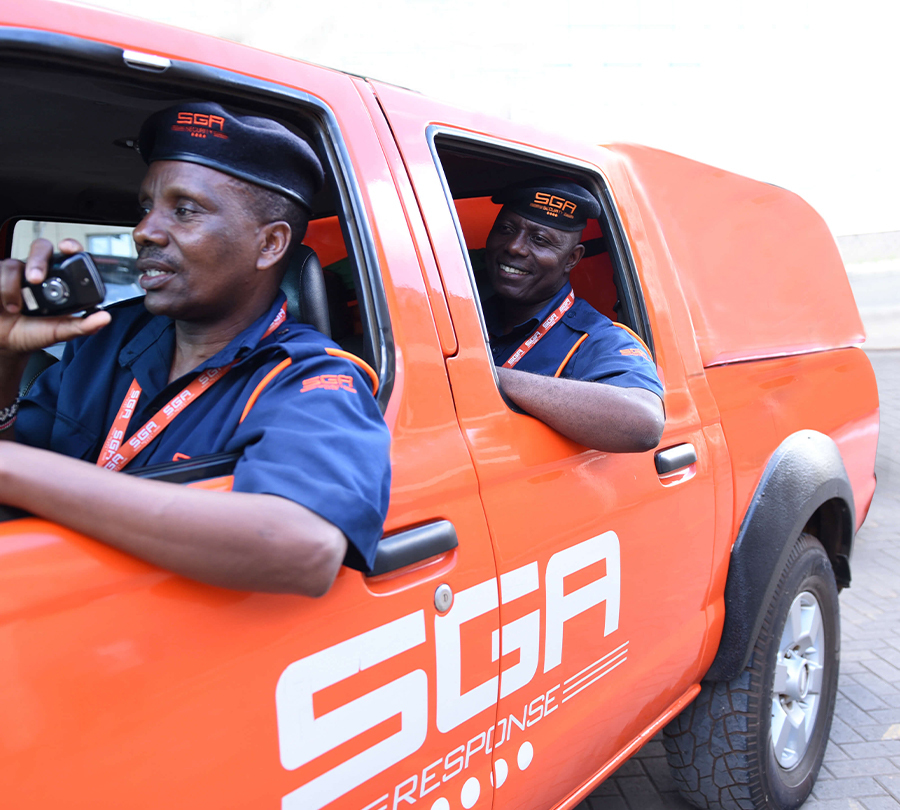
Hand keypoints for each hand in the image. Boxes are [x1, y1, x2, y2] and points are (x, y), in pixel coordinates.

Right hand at [0, 238, 109, 355]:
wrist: (6, 343)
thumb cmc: (34, 333)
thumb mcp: (60, 331)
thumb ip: (83, 325)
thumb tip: (105, 318)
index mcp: (58, 280)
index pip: (66, 255)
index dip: (69, 246)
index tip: (69, 249)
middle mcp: (37, 272)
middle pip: (40, 249)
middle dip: (37, 260)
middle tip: (35, 279)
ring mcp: (15, 274)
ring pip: (13, 264)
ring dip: (12, 284)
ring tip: (16, 307)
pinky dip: (1, 289)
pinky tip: (6, 305)